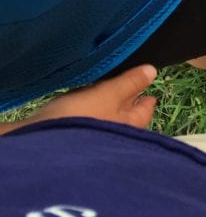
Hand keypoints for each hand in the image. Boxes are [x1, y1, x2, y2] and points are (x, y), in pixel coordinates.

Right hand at [10, 65, 159, 131]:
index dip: (146, 98)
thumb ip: (129, 82)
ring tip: (102, 90)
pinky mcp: (74, 136)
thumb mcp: (109, 94)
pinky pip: (85, 119)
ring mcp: (95, 136)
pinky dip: (86, 110)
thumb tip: (152, 72)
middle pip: (125, 114)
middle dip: (125, 101)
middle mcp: (116, 134)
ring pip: (105, 117)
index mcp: (131, 125)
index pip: (145, 109)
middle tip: (126, 86)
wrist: (42, 144)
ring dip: (104, 105)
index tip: (149, 93)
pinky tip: (79, 102)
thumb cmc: (83, 117)